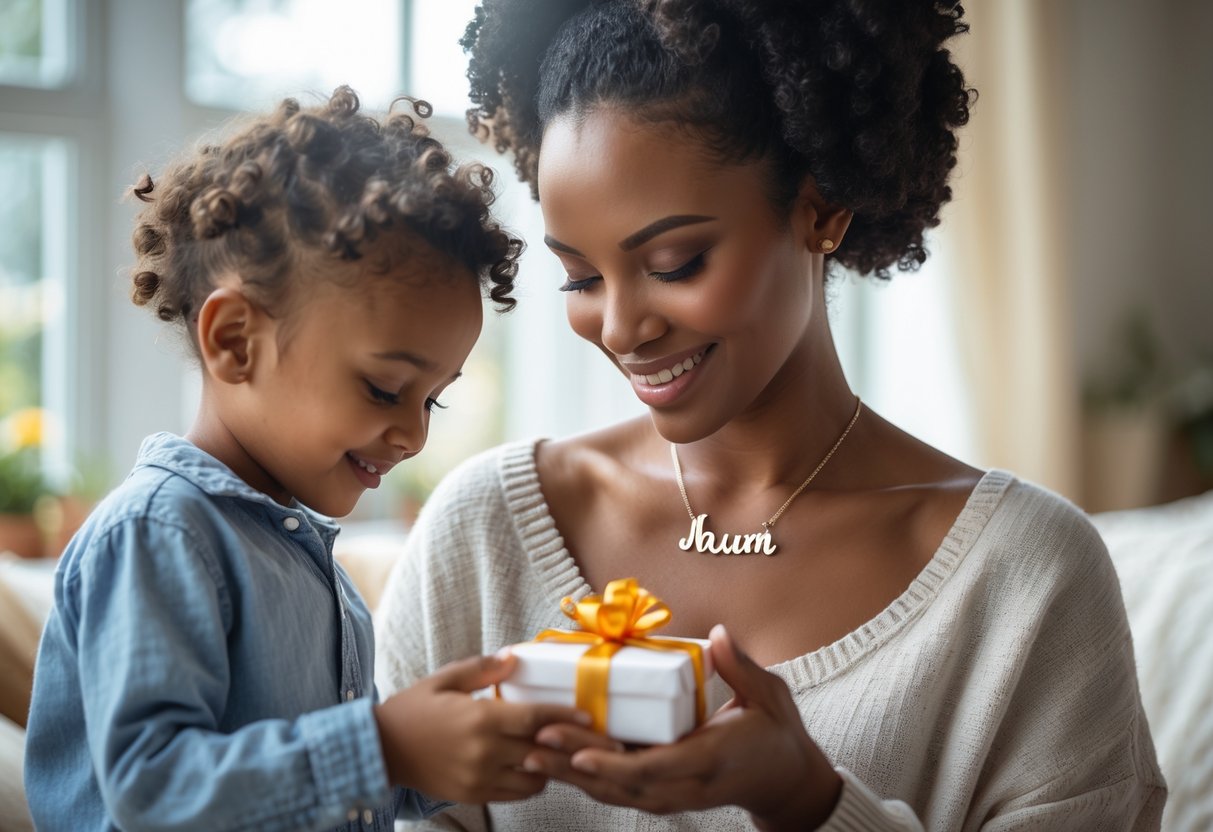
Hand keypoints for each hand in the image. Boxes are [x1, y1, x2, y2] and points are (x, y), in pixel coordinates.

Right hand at [375, 652, 591, 803]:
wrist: (380, 750)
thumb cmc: (413, 709)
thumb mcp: (445, 679)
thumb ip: (482, 668)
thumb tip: (514, 657)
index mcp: (480, 718)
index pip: (536, 718)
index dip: (565, 717)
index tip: (587, 716)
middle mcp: (484, 752)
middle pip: (542, 750)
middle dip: (568, 745)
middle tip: (589, 740)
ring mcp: (480, 778)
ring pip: (534, 778)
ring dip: (550, 766)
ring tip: (559, 752)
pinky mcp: (474, 795)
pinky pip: (516, 794)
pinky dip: (531, 782)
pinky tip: (533, 766)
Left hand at [525, 625, 842, 830]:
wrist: (786, 780)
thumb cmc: (777, 732)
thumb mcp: (769, 695)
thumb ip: (741, 667)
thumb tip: (720, 634)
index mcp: (713, 757)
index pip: (658, 767)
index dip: (616, 764)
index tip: (582, 754)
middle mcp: (690, 783)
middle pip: (625, 784)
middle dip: (578, 769)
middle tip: (535, 745)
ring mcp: (678, 795)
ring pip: (619, 794)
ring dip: (574, 779)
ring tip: (532, 758)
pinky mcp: (669, 796)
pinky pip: (625, 793)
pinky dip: (591, 781)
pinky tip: (560, 766)